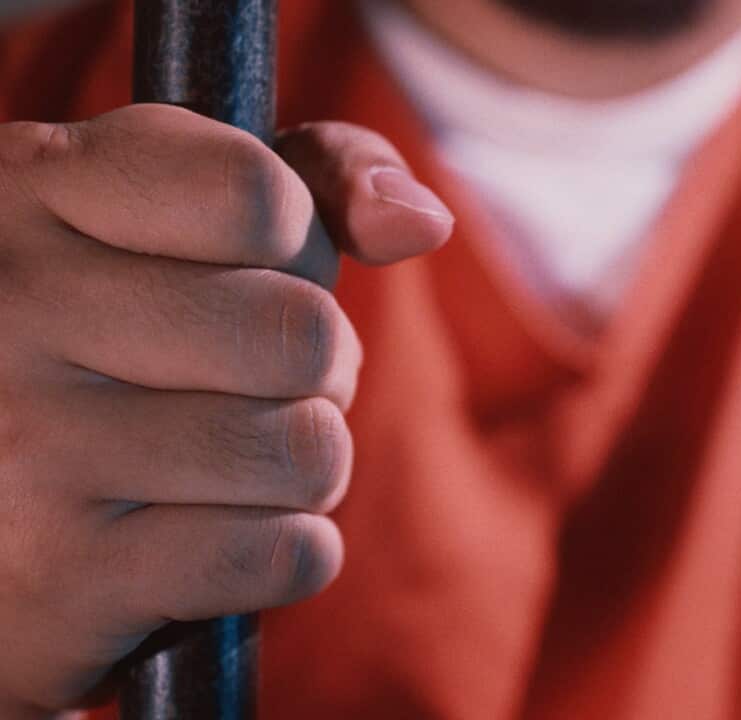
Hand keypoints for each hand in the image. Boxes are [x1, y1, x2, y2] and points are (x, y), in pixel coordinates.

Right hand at [0, 105, 451, 717]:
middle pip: (304, 335)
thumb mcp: (183, 217)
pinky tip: (215, 540)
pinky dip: (286, 554)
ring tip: (231, 465)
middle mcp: (13, 304)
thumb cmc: (107, 342)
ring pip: (307, 452)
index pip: (256, 192)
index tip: (252, 266)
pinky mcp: (62, 577)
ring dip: (305, 470)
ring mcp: (27, 444)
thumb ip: (316, 180)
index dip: (296, 242)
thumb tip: (421, 223)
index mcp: (37, 188)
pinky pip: (283, 554)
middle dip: (319, 372)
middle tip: (252, 386)